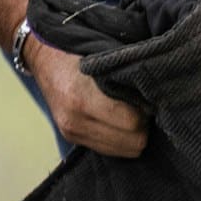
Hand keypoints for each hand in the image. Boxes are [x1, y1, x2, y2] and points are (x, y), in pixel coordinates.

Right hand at [23, 37, 148, 157]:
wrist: (41, 54)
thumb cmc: (77, 49)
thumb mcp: (104, 58)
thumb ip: (130, 79)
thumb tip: (159, 97)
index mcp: (82, 98)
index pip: (133, 123)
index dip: (147, 112)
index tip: (147, 98)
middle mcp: (75, 120)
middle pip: (133, 143)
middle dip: (143, 127)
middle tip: (141, 107)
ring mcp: (71, 132)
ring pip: (124, 151)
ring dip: (132, 135)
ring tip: (129, 114)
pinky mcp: (70, 137)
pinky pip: (109, 150)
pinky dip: (119, 138)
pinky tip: (117, 121)